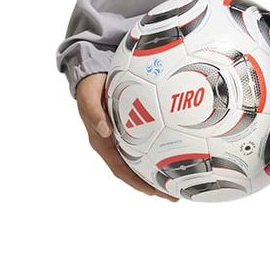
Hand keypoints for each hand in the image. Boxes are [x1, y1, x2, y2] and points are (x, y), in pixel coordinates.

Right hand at [75, 72, 176, 201]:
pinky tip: (181, 149)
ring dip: (161, 171)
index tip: (152, 192)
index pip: (120, 169)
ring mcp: (124, 137)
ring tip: (182, 181)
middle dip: (154, 185)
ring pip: (144, 159)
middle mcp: (115, 144)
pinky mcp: (133, 128)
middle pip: (136, 170)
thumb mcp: (87, 98)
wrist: (93, 74)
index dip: (136, 182)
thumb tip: (104, 131)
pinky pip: (150, 141)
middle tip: (174, 194)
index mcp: (102, 143)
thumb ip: (94, 114)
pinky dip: (163, 148)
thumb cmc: (89, 88)